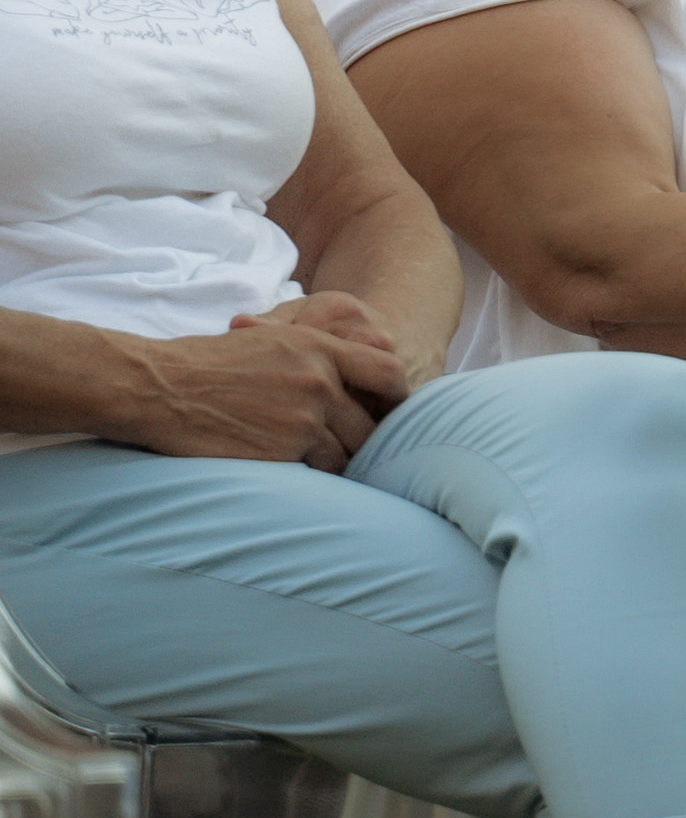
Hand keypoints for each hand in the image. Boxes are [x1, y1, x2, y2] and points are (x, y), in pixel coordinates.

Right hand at [119, 305, 411, 468]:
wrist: (157, 386)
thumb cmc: (207, 363)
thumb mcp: (270, 339)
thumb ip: (317, 355)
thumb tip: (356, 376)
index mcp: (319, 348)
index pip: (389, 373)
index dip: (396, 398)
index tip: (390, 413)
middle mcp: (319, 382)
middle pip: (371, 425)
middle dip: (364, 442)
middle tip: (354, 452)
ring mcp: (302, 420)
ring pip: (346, 455)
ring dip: (336, 464)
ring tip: (318, 467)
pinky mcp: (282, 452)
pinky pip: (316, 473)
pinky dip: (311, 478)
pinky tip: (294, 476)